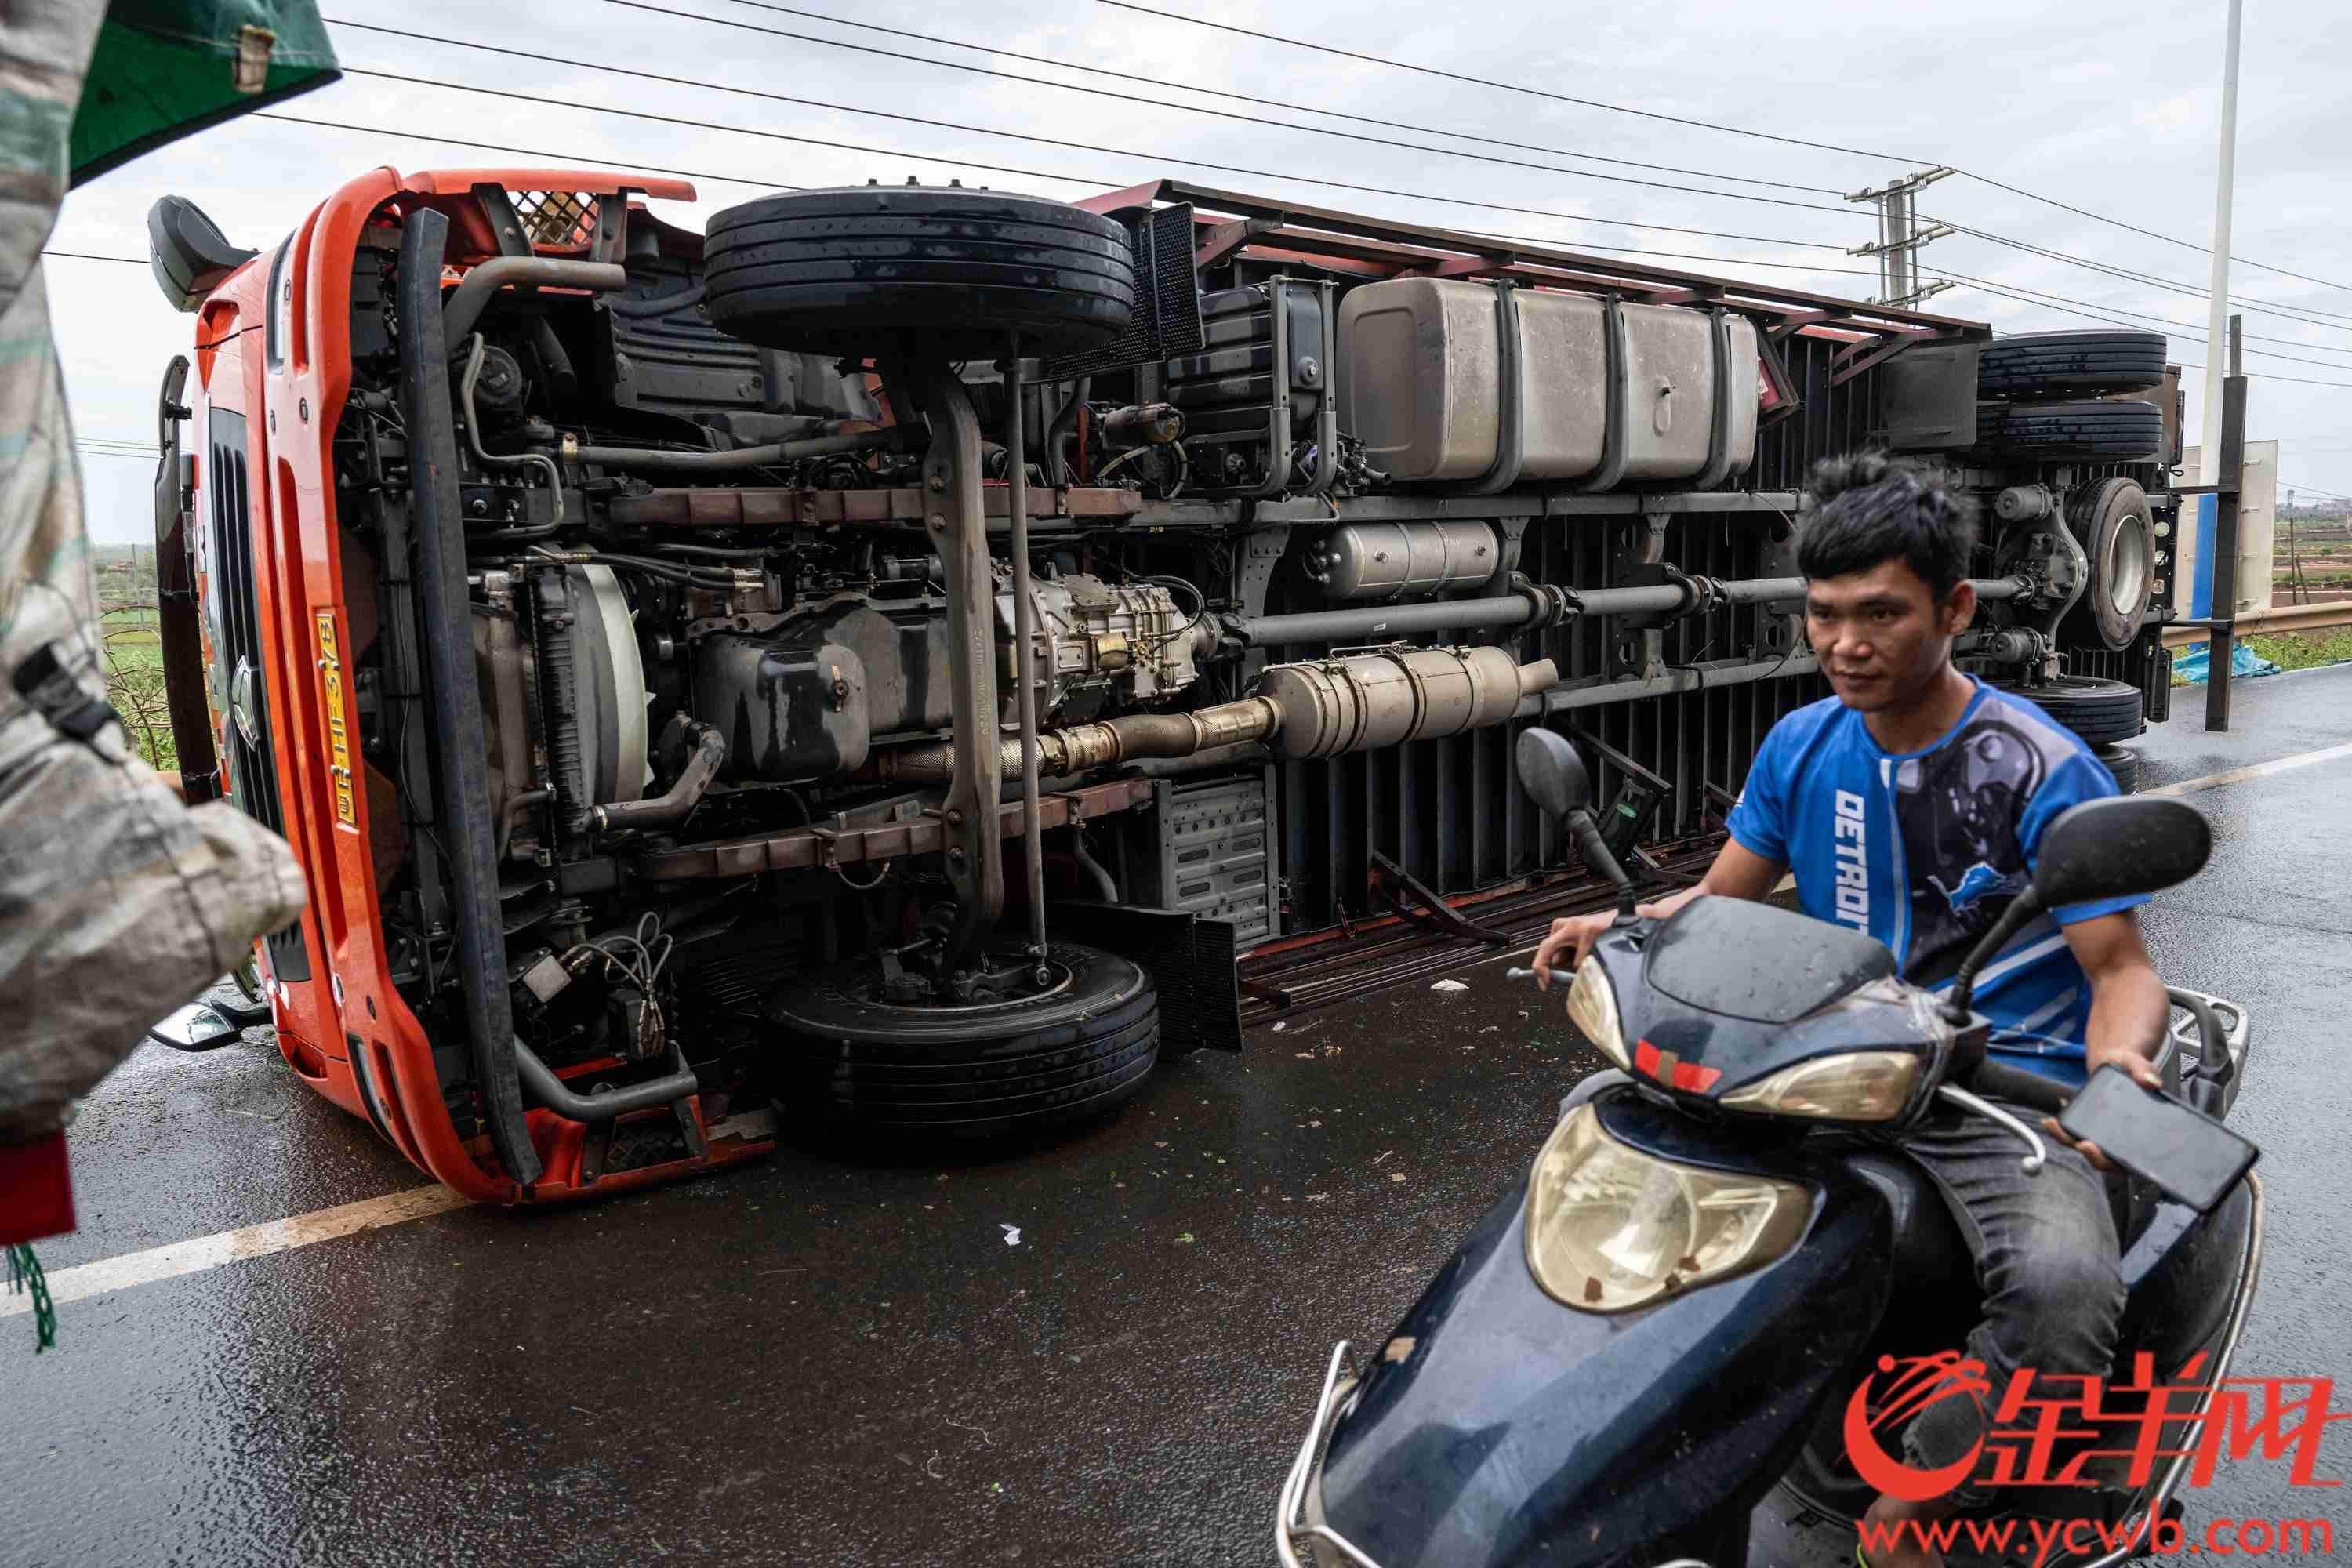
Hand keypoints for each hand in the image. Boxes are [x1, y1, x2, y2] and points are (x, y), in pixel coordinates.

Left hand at [1530, 901, 1677, 986]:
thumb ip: (1568, 955)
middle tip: (1547, 981)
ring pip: (1567, 959)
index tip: (1542, 980)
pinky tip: (1600, 952)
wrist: (1631, 920)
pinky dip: (1589, 963)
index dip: (1539, 965)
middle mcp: (1568, 924)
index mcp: (1564, 927)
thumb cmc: (1607, 935)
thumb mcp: (1583, 944)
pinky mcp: (1589, 930)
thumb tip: (1554, 971)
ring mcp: (1578, 926)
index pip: (1544, 947)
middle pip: (1546, 947)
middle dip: (1545, 967)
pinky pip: (1582, 960)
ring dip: (1577, 965)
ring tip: (1594, 955)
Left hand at [2040, 1044, 2162, 1172]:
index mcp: (2140, 1135)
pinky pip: (2072, 1134)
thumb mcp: (2139, 1065)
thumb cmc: (2132, 1069)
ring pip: (2084, 1149)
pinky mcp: (2086, 1127)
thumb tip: (2151, 1082)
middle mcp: (2121, 1140)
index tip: (2115, 1156)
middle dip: (2094, 1156)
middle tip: (2084, 1144)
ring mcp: (2102, 1136)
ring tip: (2054, 1126)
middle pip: (2107, 1161)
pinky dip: (2060, 1130)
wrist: (2116, 1063)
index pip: (2135, 1158)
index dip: (2125, 1162)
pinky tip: (2049, 1121)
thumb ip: (2146, 1072)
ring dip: (2068, 1141)